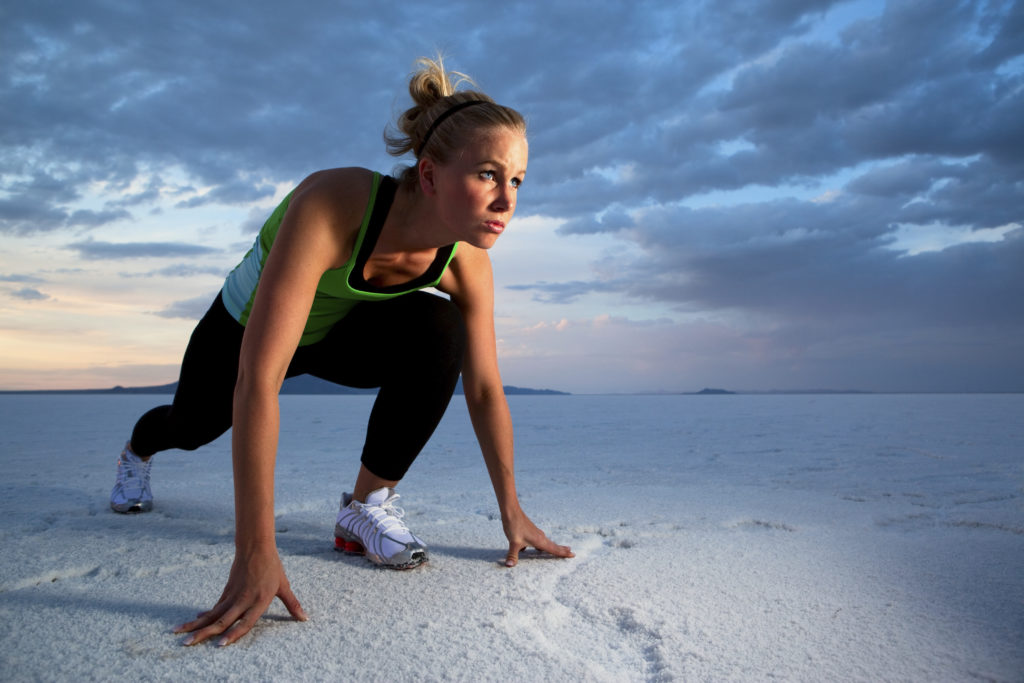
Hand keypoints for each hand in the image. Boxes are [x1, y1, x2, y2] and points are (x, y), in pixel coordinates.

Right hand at [174, 546, 306, 646]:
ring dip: (195, 625)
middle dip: (203, 633)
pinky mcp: (227, 591)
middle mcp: (243, 600)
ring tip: (179, 633)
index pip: (245, 622)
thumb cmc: (273, 568)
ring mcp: (232, 595)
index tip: (220, 645)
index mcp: (259, 601)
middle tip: (186, 644)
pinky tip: (194, 621)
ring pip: (212, 614)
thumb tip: (305, 618)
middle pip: (221, 620)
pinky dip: (204, 615)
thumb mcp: (284, 586)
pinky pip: (214, 607)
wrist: (256, 546)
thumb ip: (293, 604)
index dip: (234, 634)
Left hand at [502, 510, 574, 566]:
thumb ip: (512, 555)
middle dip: (562, 550)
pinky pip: (540, 540)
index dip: (563, 553)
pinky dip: (543, 545)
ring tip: (560, 549)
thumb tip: (509, 566)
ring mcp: (536, 533)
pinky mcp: (531, 531)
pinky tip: (537, 548)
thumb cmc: (514, 526)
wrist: (511, 511)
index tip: (573, 554)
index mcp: (539, 541)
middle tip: (571, 552)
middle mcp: (540, 537)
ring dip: (553, 547)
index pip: (554, 549)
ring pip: (547, 542)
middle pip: (553, 545)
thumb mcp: (513, 543)